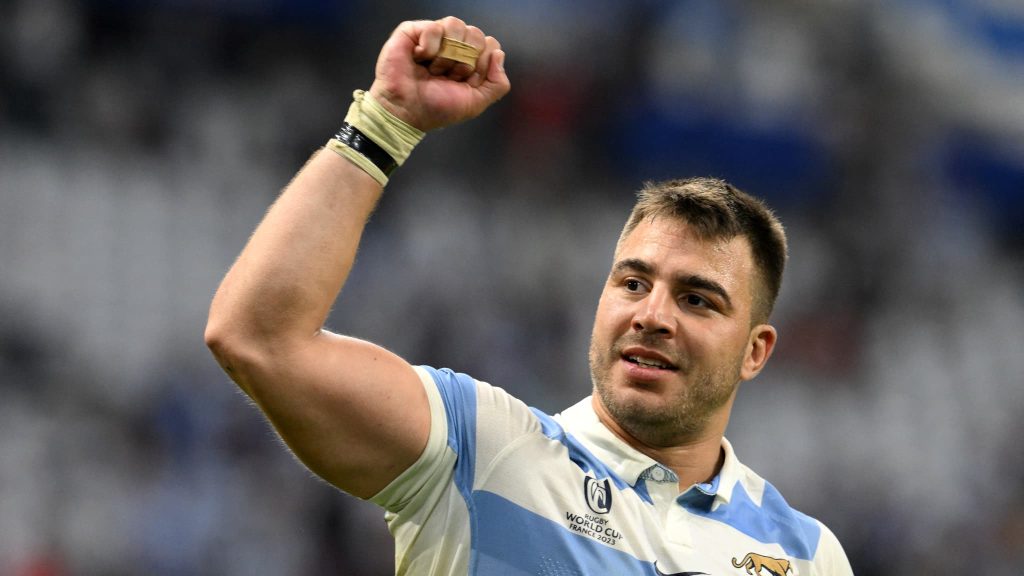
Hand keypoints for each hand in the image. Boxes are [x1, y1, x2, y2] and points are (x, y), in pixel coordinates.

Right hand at [369, 16, 509, 131]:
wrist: (407, 112)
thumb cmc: (438, 108)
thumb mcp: (476, 103)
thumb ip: (498, 84)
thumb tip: (498, 53)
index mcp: (471, 58)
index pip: (490, 46)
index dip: (481, 65)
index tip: (466, 81)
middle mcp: (454, 43)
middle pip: (476, 34)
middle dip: (464, 61)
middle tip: (448, 77)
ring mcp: (435, 36)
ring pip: (456, 24)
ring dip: (446, 55)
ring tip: (433, 70)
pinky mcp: (414, 31)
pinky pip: (434, 27)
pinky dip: (429, 48)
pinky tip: (419, 59)